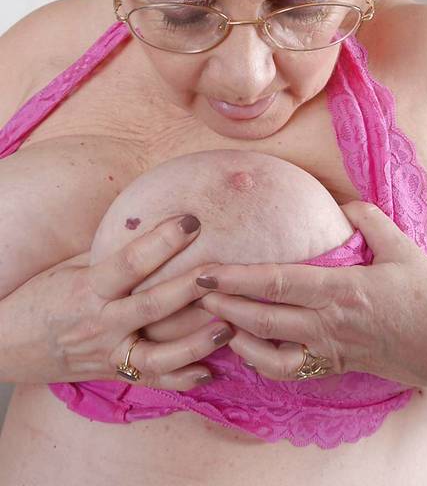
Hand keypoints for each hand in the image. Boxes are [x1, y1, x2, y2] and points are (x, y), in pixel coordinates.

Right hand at [0, 216, 233, 389]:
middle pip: (152, 307)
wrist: (5, 345)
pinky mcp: (113, 373)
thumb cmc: (39, 296)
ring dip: (196, 343)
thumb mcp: (70, 267)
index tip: (191, 221)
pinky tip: (209, 370)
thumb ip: (109, 253)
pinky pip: (151, 381)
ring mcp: (108, 353)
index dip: (162, 241)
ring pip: (158, 355)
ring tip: (229, 327)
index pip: (130, 262)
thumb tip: (150, 222)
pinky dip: (180, 379)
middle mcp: (100, 323)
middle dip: (189, 288)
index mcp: (88, 288)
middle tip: (223, 271)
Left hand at [190, 201, 426, 388]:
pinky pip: (292, 370)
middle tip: (192, 292)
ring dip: (238, 339)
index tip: (207, 271)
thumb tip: (343, 205)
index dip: (238, 278)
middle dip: (223, 307)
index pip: (278, 283)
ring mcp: (333, 350)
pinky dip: (264, 361)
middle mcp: (331, 324)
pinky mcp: (338, 366)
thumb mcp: (402, 247)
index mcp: (344, 290)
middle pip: (263, 320)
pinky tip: (249, 345)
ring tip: (215, 320)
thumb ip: (369, 219)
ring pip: (271, 354)